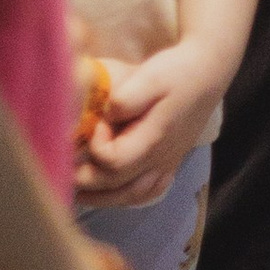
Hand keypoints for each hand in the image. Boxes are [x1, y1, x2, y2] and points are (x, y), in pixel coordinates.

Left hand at [78, 39, 224, 204]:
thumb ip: (125, 98)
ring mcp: (167, 163)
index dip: (96, 146)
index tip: (96, 123)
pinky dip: (126, 198)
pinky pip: (147, 193)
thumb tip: (104, 117)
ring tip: (77, 191)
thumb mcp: (150, 75)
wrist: (208, 72)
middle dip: (85, 181)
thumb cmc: (177, 71)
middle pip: (116, 186)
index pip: (113, 161)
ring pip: (131, 196)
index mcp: (153, 139)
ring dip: (102, 197)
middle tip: (62, 169)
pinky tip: (111, 193)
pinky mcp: (170, 162)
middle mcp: (160, 159)